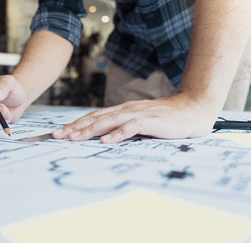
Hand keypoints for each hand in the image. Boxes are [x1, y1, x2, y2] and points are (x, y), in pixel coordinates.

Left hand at [52, 93, 216, 143]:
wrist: (193, 108)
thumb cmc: (166, 118)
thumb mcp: (140, 122)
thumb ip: (124, 127)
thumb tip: (105, 138)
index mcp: (122, 110)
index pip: (94, 117)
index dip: (75, 125)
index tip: (60, 133)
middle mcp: (126, 110)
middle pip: (95, 118)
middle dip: (74, 127)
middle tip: (56, 136)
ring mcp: (137, 114)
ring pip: (108, 121)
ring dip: (90, 130)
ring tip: (74, 138)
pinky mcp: (150, 121)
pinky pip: (131, 127)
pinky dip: (117, 134)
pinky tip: (106, 141)